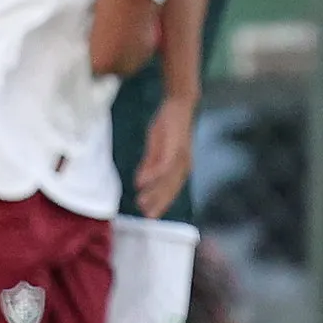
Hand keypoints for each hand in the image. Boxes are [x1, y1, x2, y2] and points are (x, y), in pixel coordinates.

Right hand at [135, 96, 195, 218]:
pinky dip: (152, 175)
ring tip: (141, 203)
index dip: (161, 203)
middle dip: (158, 204)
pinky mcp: (174, 147)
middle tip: (147, 217)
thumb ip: (148, 165)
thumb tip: (139, 183)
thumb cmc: (168, 126)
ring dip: (154, 193)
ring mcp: (180, 157)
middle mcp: (183, 165)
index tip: (150, 216)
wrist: (178, 105)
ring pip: (167, 180)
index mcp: (180, 167)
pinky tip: (141, 183)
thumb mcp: (156, 148)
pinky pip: (163, 165)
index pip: (171, 190)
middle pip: (171, 189)